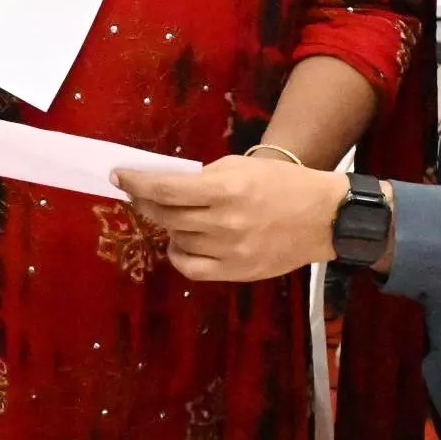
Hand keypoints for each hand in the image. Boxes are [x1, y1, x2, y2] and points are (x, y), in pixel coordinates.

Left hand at [114, 156, 345, 283]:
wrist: (322, 217)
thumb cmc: (281, 184)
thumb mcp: (240, 166)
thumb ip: (202, 177)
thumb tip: (162, 186)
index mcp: (226, 189)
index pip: (165, 189)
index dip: (135, 183)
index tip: (118, 176)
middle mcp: (224, 222)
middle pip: (165, 215)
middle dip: (145, 202)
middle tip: (139, 194)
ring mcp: (230, 251)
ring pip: (176, 239)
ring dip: (169, 225)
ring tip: (178, 214)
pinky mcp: (236, 272)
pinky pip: (190, 267)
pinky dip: (178, 253)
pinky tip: (182, 241)